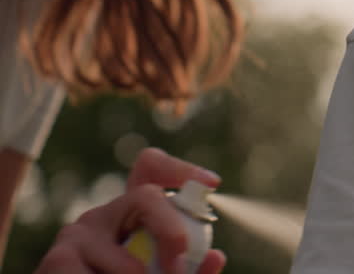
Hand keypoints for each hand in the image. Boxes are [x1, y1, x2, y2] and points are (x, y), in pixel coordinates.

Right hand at [34, 148, 225, 273]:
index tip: (212, 183)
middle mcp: (104, 214)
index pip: (151, 167)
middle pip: (146, 195)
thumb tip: (217, 256)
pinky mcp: (59, 259)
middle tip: (180, 268)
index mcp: (131, 216)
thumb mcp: (162, 273)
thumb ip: (190, 267)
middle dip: (171, 230)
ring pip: (128, 258)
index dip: (182, 169)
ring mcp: (77, 234)